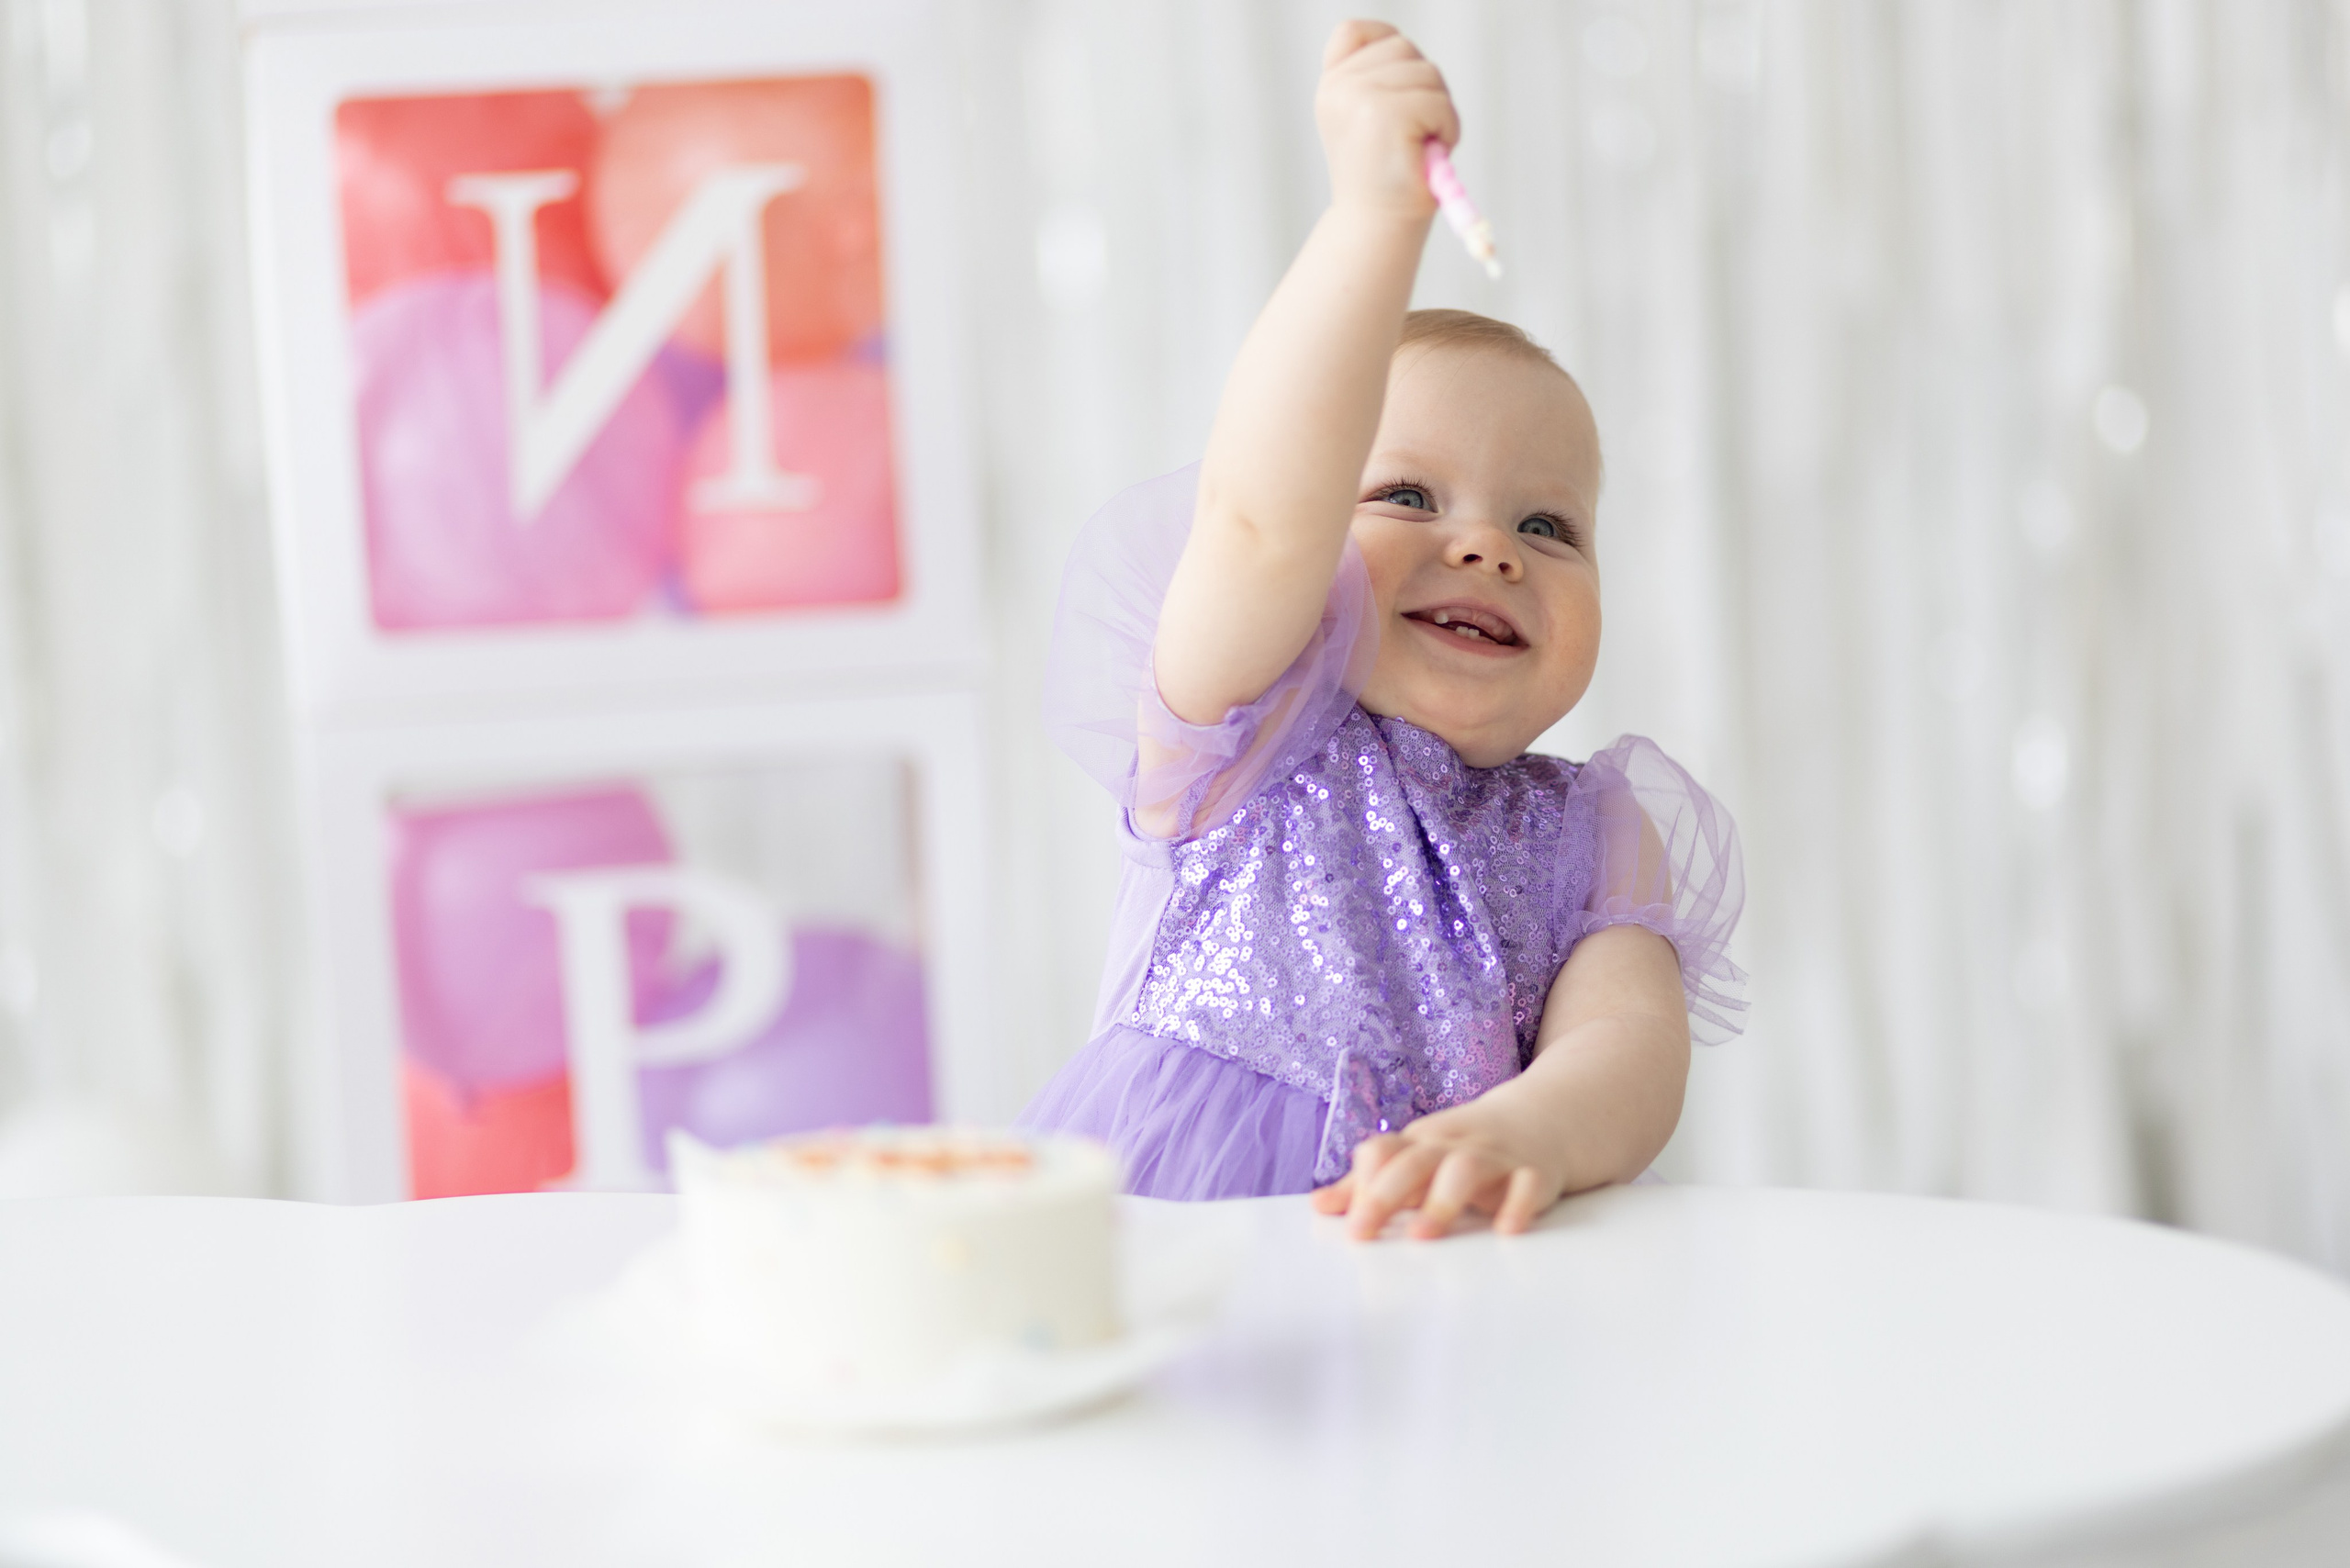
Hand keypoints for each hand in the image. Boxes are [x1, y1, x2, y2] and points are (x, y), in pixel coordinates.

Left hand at [1309, 1095, 1567, 1239]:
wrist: (1542, 1119)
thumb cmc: (1465, 1147)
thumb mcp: (1417, 1157)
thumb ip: (1370, 1183)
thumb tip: (1319, 1207)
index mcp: (1420, 1143)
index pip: (1382, 1153)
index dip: (1360, 1186)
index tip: (1350, 1228)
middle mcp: (1453, 1146)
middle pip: (1415, 1161)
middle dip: (1386, 1194)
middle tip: (1363, 1233)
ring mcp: (1495, 1156)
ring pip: (1466, 1168)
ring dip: (1442, 1200)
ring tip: (1421, 1234)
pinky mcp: (1534, 1171)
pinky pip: (1527, 1183)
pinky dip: (1517, 1204)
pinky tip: (1506, 1229)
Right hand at [1314, 20, 1458, 219]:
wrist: (1376, 229)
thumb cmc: (1384, 180)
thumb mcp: (1367, 121)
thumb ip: (1377, 81)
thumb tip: (1409, 56)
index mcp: (1331, 87)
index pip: (1353, 31)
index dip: (1384, 42)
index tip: (1400, 79)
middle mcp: (1339, 87)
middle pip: (1404, 49)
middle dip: (1424, 87)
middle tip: (1417, 131)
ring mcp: (1359, 97)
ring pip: (1427, 73)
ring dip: (1439, 111)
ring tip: (1420, 147)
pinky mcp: (1385, 112)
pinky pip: (1439, 102)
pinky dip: (1447, 129)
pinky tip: (1428, 155)